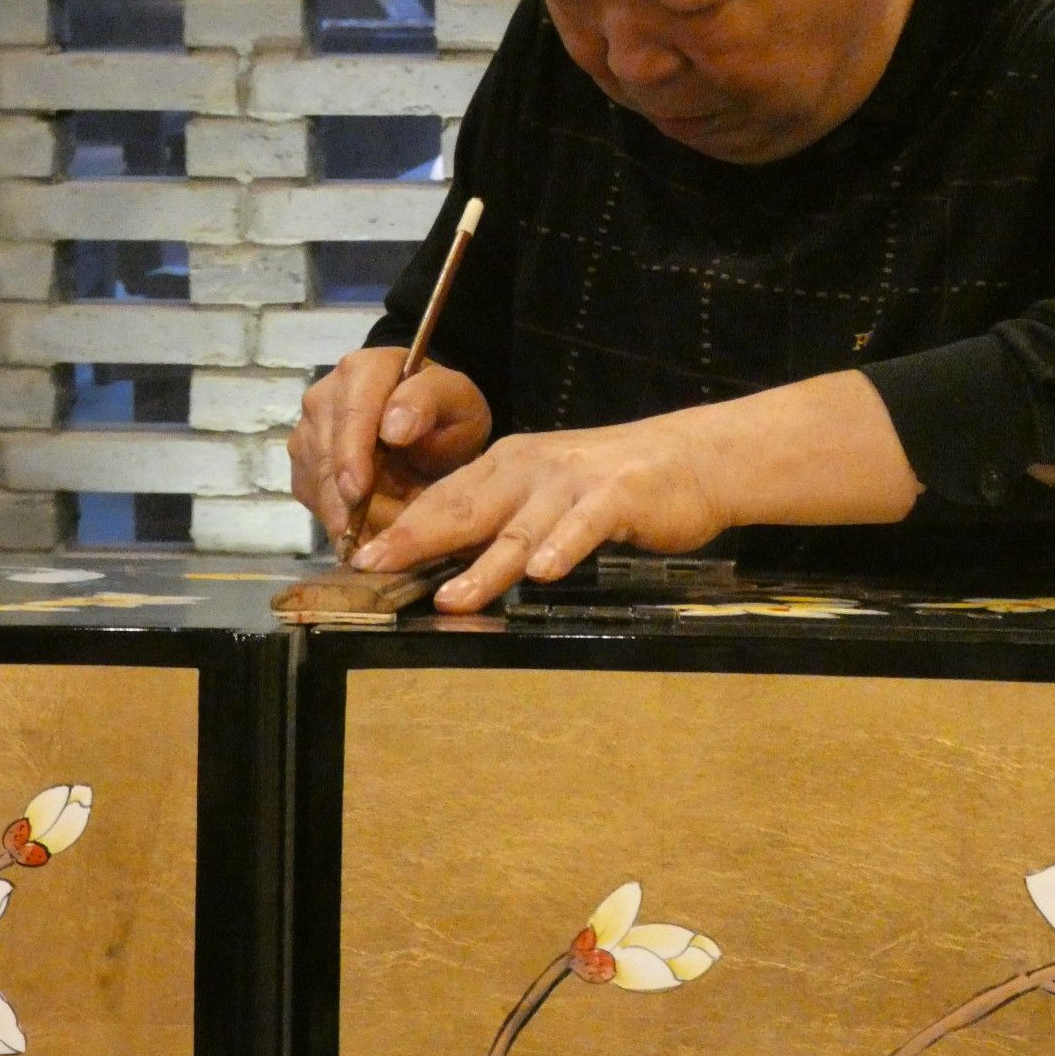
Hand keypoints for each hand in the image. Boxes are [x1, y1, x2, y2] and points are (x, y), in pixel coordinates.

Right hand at [286, 348, 492, 547]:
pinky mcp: (304, 459)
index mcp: (364, 369)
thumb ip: (429, 402)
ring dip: (341, 512)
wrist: (431, 426)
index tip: (358, 493)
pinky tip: (359, 530)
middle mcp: (326, 393)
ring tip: (372, 541)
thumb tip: (393, 428)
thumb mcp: (457, 400)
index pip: (351, 413)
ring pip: (315, 477)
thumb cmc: (446, 413)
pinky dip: (333, 516)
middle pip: (326, 451)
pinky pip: (310, 493)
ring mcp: (309, 426)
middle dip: (344, 498)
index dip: (352, 455)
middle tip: (367, 540)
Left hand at [349, 415, 731, 612]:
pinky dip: (563, 547)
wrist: (693, 458)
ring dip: (484, 565)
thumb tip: (446, 559)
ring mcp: (573, 481)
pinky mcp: (616, 497)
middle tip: (376, 568)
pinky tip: (544, 572)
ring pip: (519, 527)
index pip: (444, 497)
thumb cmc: (615, 486)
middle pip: (466, 507)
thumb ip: (502, 518)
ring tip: (451, 597)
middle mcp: (533, 467)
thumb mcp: (547, 492)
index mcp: (509, 464)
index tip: (361, 558)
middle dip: (417, 539)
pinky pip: (584, 524)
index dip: (402, 528)